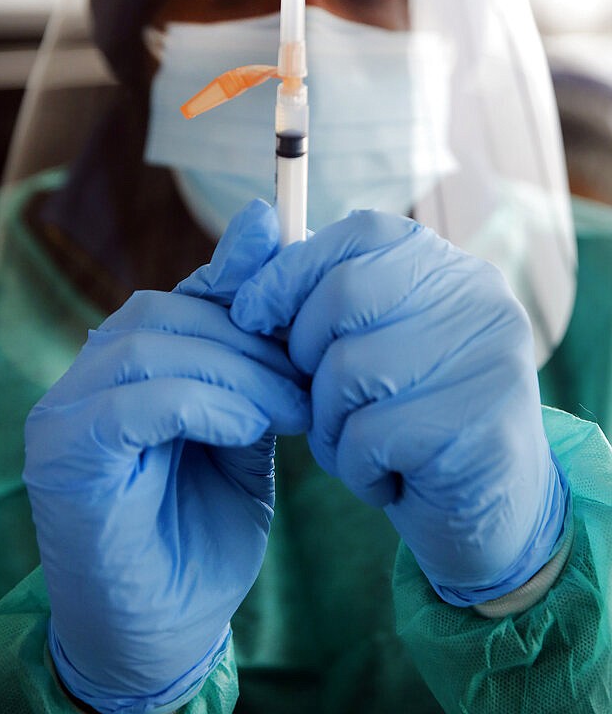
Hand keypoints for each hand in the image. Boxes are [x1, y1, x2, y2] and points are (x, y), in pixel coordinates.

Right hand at [23, 200, 308, 712]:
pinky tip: (249, 429)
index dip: (232, 275)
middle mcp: (85, 379)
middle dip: (247, 336)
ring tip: (288, 409)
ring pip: (151, 345)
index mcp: (125, 368)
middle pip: (163, 310)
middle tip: (305, 378)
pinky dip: (205, 404)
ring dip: (235, 371)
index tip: (286, 255)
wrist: (164, 634)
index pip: (176, 296)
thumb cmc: (203, 533)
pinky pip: (138, 401)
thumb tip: (277, 281)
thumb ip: (249, 371)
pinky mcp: (66, 456)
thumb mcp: (241, 435)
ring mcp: (66, 414)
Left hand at [231, 210, 566, 604]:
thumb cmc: (404, 418)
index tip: (250, 313)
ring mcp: (489, 359)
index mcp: (450, 268)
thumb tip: (253, 225)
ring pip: (347, 370)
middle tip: (318, 397)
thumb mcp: (363, 344)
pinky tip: (390, 479)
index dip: (291, 270)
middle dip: (304, 353)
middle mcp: (478, 299)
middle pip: (343, 295)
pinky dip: (356, 467)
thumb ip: (316, 290)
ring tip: (361, 445)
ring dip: (330, 423)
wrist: (486, 515)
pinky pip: (368, 436)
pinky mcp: (480, 426)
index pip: (360, 234)